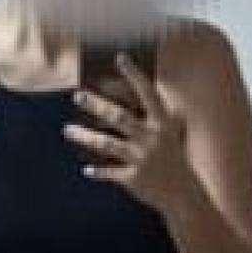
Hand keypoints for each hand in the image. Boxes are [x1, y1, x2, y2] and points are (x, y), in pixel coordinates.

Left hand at [63, 52, 190, 214]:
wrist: (184, 195)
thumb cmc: (174, 158)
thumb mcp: (173, 133)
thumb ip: (160, 114)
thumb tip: (145, 92)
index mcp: (162, 124)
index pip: (148, 94)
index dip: (135, 75)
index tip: (120, 58)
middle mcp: (152, 139)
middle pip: (120, 117)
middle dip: (97, 105)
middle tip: (77, 95)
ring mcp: (141, 159)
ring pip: (108, 145)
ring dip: (85, 137)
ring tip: (67, 130)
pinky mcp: (134, 178)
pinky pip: (111, 173)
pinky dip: (98, 172)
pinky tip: (86, 170)